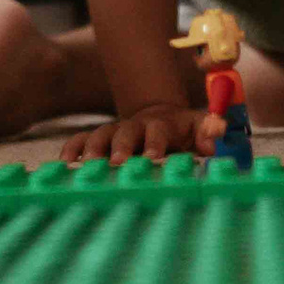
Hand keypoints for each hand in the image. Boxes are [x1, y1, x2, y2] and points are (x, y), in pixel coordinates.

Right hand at [57, 103, 221, 164]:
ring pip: (100, 135)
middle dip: (121, 147)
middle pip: (125, 133)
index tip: (154, 159)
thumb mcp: (201, 128)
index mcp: (162, 125)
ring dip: (93, 149)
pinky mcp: (99, 140)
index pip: (158, 132)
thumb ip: (210, 131)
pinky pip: (81, 140)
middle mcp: (135, 126)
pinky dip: (72, 149)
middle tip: (117, 163)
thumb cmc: (184, 131)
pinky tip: (64, 163)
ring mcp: (115, 132)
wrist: (160, 118)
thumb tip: (219, 130)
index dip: (156, 144)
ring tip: (85, 166)